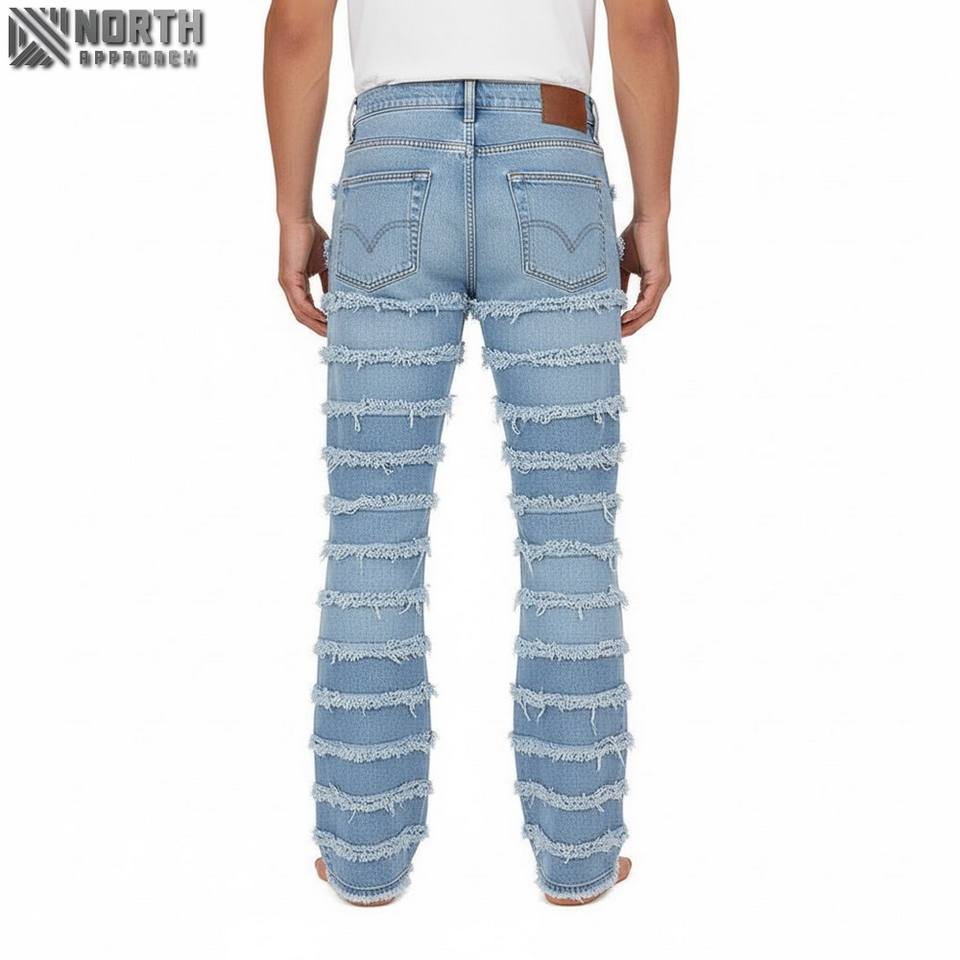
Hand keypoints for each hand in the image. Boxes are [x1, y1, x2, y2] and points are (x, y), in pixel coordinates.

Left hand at [278, 219, 329, 335]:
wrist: (299, 219)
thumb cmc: (311, 236)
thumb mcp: (325, 265)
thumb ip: (329, 282)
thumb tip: (337, 298)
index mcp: (296, 284)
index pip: (307, 309)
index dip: (319, 321)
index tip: (333, 328)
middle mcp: (289, 287)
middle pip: (302, 316)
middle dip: (317, 328)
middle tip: (332, 336)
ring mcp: (287, 284)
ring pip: (300, 313)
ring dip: (315, 324)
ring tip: (330, 332)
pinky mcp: (289, 279)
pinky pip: (301, 303)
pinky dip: (312, 313)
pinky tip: (324, 319)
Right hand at [619, 219, 670, 336]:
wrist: (647, 219)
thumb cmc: (635, 237)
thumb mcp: (623, 266)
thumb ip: (619, 283)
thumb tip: (609, 299)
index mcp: (652, 284)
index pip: (642, 310)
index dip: (629, 322)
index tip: (614, 329)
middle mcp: (659, 287)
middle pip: (646, 316)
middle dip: (631, 329)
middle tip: (614, 337)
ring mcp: (661, 283)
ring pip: (648, 312)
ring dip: (633, 325)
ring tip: (618, 332)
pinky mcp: (659, 278)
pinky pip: (648, 302)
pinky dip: (636, 312)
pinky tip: (624, 319)